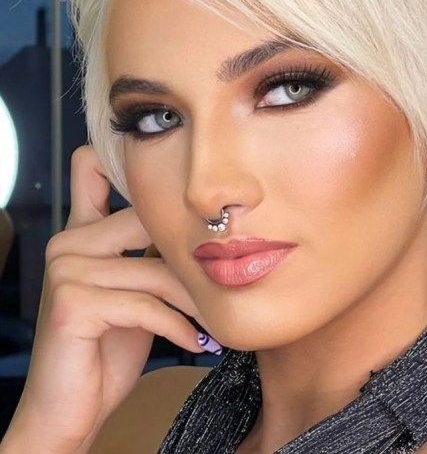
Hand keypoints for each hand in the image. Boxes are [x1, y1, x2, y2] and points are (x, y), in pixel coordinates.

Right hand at [2, 144, 207, 452]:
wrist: (70, 408)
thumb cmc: (108, 346)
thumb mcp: (133, 288)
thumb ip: (147, 252)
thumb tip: (202, 225)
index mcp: (81, 231)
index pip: (91, 165)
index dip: (125, 160)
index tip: (174, 186)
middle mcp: (68, 242)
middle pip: (147, 223)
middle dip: (188, 258)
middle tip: (219, 283)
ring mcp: (66, 271)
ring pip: (153, 270)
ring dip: (192, 301)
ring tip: (211, 320)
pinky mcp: (72, 304)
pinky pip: (145, 305)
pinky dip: (177, 327)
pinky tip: (194, 343)